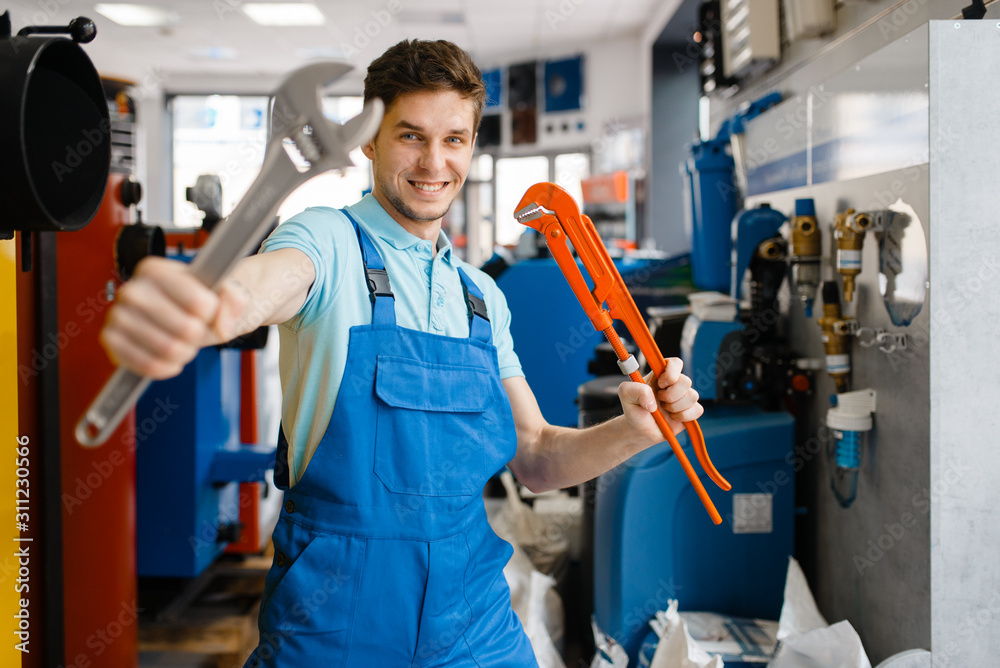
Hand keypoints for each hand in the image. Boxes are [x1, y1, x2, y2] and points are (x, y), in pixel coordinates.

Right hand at [100, 257, 248, 378]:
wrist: (182, 315)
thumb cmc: (202, 301)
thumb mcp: (226, 292)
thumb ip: (234, 299)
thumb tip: (222, 325)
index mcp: (154, 270)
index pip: (200, 303)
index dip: (212, 313)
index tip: (206, 309)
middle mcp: (131, 290)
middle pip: (186, 329)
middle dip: (200, 335)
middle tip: (195, 329)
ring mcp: (118, 317)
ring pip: (169, 350)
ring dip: (186, 353)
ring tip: (183, 342)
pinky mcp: (112, 342)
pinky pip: (149, 366)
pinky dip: (167, 367)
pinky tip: (170, 358)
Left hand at [617, 357, 702, 442]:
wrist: (640, 429)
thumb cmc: (634, 408)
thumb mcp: (625, 394)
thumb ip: (634, 390)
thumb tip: (652, 401)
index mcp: (660, 374)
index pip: (675, 363)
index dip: (672, 372)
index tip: (661, 384)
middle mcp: (674, 383)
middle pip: (686, 381)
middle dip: (671, 395)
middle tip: (660, 400)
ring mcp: (683, 396)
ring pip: (692, 396)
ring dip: (675, 407)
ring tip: (665, 410)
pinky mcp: (690, 410)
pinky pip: (698, 410)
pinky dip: (684, 416)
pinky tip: (673, 417)